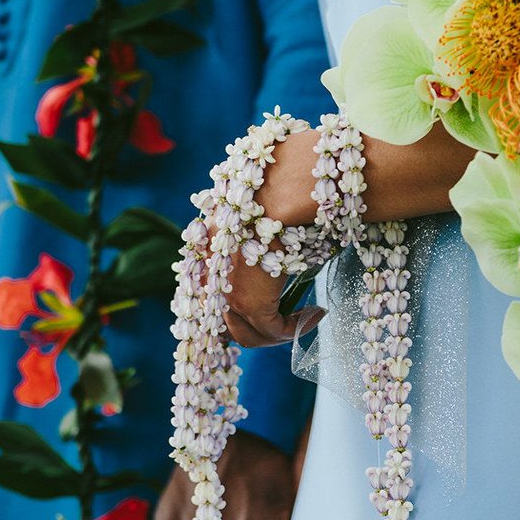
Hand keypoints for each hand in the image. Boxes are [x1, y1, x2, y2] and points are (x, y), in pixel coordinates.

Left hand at [219, 128, 323, 349]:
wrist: (281, 187)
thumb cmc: (278, 186)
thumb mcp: (259, 205)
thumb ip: (256, 226)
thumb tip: (274, 238)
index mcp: (204, 243)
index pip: (206, 289)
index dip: (230, 304)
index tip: (260, 305)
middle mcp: (207, 270)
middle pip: (221, 319)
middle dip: (252, 326)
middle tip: (282, 322)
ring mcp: (224, 289)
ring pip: (244, 332)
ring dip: (273, 333)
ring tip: (301, 320)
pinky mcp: (248, 302)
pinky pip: (271, 330)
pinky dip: (295, 328)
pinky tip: (315, 314)